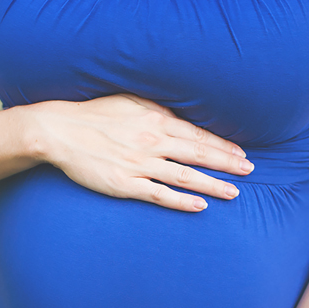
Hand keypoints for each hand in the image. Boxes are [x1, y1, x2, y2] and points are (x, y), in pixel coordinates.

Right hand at [31, 93, 253, 212]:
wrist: (59, 131)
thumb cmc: (94, 114)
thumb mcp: (129, 101)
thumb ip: (157, 109)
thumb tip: (181, 116)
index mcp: (155, 119)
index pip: (198, 134)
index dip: (223, 145)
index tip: (242, 154)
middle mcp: (152, 141)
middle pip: (199, 153)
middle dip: (227, 163)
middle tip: (250, 172)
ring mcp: (140, 164)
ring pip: (185, 176)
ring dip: (212, 185)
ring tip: (234, 193)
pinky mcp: (125, 184)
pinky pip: (159, 195)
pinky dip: (182, 201)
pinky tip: (200, 206)